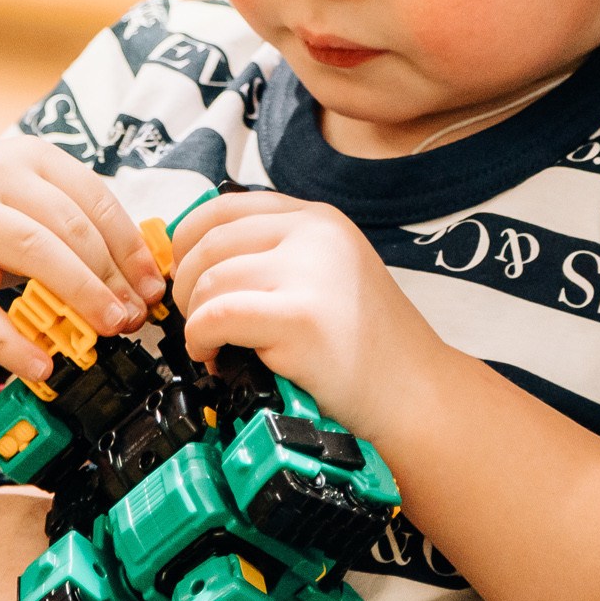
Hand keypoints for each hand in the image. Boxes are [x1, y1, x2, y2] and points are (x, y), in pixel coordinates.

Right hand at [0, 136, 167, 383]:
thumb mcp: (26, 210)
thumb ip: (77, 231)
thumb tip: (141, 281)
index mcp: (26, 157)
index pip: (94, 198)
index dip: (130, 246)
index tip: (152, 286)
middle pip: (70, 226)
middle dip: (111, 276)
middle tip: (133, 315)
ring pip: (35, 254)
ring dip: (81, 296)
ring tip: (107, 330)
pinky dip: (15, 345)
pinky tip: (42, 366)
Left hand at [168, 192, 444, 433]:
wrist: (415, 394)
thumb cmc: (369, 347)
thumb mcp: (330, 273)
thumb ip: (279, 254)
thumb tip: (200, 261)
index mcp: (318, 219)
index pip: (223, 206)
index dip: (188, 241)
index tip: (184, 274)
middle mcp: (315, 234)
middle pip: (209, 243)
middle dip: (186, 287)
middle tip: (196, 321)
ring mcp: (310, 272)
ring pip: (209, 281)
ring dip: (195, 319)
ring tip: (214, 346)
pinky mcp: (300, 317)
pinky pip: (216, 316)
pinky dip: (201, 339)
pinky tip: (215, 357)